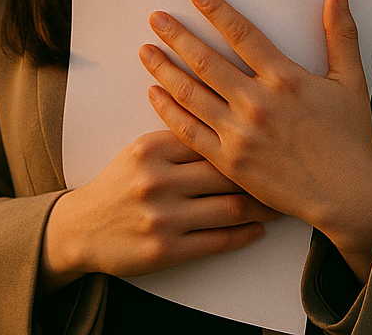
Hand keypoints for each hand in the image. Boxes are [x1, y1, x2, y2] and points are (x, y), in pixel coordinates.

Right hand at [37, 129, 279, 293]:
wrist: (83, 228)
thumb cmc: (120, 182)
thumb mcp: (142, 150)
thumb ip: (179, 137)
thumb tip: (227, 120)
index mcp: (152, 148)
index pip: (209, 135)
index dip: (243, 136)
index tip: (270, 134)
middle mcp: (158, 181)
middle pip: (225, 171)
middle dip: (261, 171)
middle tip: (288, 167)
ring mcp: (163, 218)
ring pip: (228, 208)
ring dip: (260, 206)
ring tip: (280, 202)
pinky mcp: (166, 251)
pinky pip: (217, 241)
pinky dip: (243, 235)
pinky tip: (259, 230)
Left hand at [139, 0, 371, 281]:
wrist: (348, 195)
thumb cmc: (350, 137)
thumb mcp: (351, 79)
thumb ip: (341, 32)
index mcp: (285, 78)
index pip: (242, 34)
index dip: (216, 10)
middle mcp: (257, 103)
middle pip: (207, 61)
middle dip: (178, 36)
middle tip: (156, 17)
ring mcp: (240, 134)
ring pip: (192, 94)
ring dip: (165, 69)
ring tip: (145, 50)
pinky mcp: (230, 162)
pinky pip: (191, 132)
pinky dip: (169, 111)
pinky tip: (154, 94)